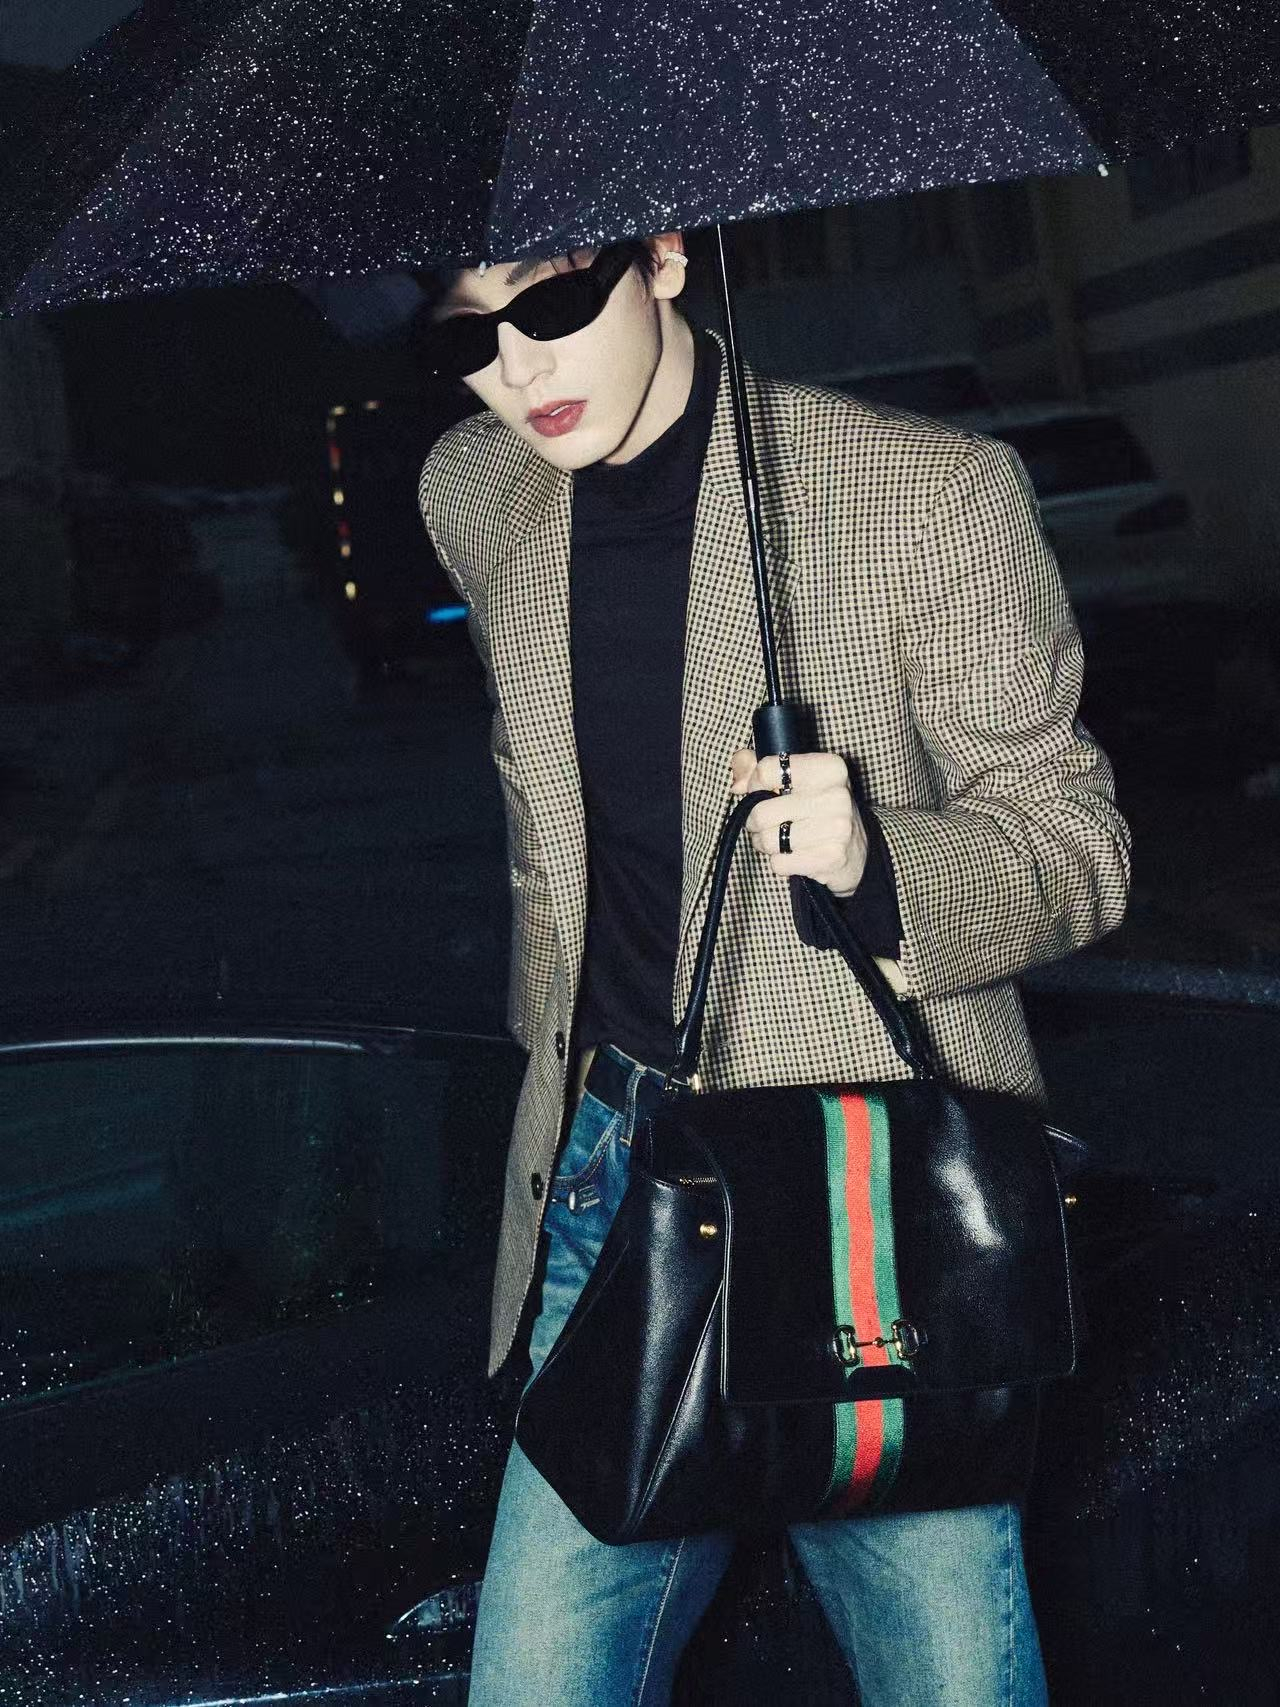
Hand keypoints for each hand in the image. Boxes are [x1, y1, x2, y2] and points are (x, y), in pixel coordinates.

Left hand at [729, 748, 867, 896]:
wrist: (856, 852)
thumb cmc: (817, 810)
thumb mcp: (796, 779)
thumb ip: (757, 768)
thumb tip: (737, 784)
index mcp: (828, 767)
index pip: (767, 770)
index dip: (754, 785)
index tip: (765, 792)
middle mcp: (836, 794)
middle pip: (760, 811)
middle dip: (757, 822)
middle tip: (774, 823)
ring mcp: (836, 828)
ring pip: (767, 840)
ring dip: (767, 844)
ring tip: (785, 839)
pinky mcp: (830, 858)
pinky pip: (779, 863)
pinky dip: (781, 862)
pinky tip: (798, 855)